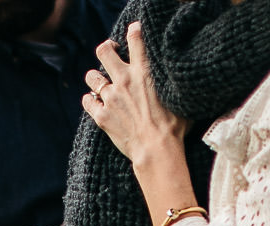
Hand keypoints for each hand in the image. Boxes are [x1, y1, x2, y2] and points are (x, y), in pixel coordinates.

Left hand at [82, 23, 186, 162]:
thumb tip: (182, 78)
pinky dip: (90, 101)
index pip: (135, 39)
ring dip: (95, 78)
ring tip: (101, 83)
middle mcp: (124, 80)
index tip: (133, 32)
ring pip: (92, 77)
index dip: (133, 31)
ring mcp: (111, 98)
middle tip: (112, 54)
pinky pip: (87, 101)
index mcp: (144, 72)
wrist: (157, 149)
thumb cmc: (174, 127)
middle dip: (106, 50)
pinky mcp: (102, 115)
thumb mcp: (178, 97)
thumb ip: (172, 83)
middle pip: (104, 51)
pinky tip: (95, 103)